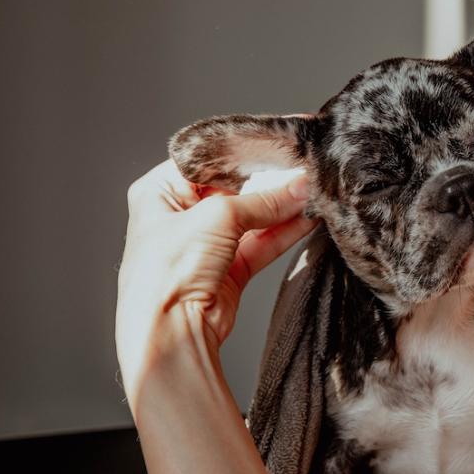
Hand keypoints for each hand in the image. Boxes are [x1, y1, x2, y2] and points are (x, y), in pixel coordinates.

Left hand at [115, 160, 316, 396]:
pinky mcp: (228, 268)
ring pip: (253, 216)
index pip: (208, 159)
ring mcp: (206, 243)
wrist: (170, 334)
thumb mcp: (217, 218)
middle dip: (270, 180)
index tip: (280, 139)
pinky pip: (262, 242)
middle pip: (235, 187)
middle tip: (304, 165)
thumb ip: (264, 200)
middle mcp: (180, 215)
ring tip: (314, 190)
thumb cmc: (168, 273)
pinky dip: (285, 231)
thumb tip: (299, 186)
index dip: (245, 150)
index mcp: (159, 192)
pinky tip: (309, 216)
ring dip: (283, 206)